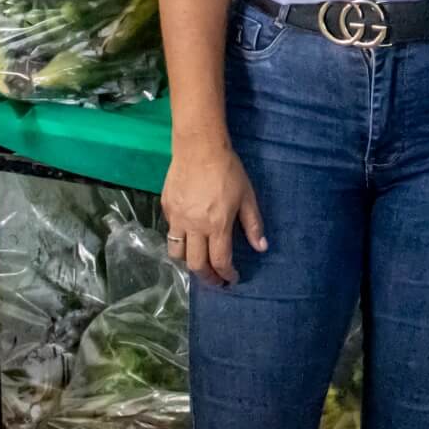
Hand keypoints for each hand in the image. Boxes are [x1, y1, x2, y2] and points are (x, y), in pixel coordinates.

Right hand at [161, 140, 266, 287]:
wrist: (199, 148)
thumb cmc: (228, 170)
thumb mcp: (247, 196)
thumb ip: (253, 224)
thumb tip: (261, 247)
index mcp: (217, 225)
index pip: (220, 261)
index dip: (226, 275)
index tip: (231, 279)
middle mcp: (194, 227)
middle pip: (195, 265)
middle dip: (207, 277)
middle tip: (215, 280)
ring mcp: (177, 219)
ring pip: (177, 253)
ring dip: (188, 262)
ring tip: (199, 261)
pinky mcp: (166, 209)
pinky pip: (170, 233)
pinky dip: (179, 241)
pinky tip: (189, 237)